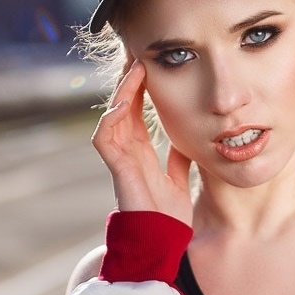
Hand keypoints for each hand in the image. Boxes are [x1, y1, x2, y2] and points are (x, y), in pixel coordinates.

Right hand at [91, 57, 192, 224]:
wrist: (163, 241)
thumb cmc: (168, 216)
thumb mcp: (179, 177)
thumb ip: (178, 158)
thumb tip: (189, 139)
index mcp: (140, 151)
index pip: (136, 110)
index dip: (141, 88)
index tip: (150, 64)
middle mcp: (127, 151)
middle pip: (122, 106)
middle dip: (129, 80)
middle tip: (138, 53)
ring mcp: (119, 159)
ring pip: (113, 115)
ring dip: (122, 92)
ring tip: (135, 69)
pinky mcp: (116, 169)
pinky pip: (105, 137)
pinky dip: (112, 117)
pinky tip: (125, 101)